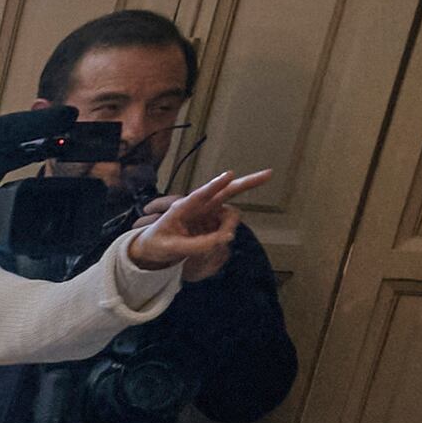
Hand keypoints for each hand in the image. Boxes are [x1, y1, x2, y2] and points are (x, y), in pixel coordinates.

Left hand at [127, 167, 272, 280]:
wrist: (152, 249)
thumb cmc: (157, 244)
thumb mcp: (171, 248)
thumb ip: (196, 246)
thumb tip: (224, 239)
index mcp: (181, 208)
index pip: (200, 195)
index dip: (215, 185)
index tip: (229, 175)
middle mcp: (198, 206)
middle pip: (226, 191)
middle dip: (248, 183)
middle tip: (269, 173)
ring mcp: (208, 213)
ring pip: (231, 214)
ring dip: (229, 226)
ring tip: (215, 242)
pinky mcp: (213, 222)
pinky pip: (227, 226)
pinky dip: (225, 234)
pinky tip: (213, 242)